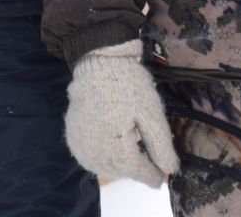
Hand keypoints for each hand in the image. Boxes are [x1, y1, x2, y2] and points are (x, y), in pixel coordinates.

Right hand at [64, 40, 177, 187]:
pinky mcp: (72, 138)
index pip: (137, 171)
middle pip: (121, 171)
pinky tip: (111, 142)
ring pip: (105, 167)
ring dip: (118, 163)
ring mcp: (80, 145)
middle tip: (144, 150)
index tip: (160, 176)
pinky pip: (90, 157)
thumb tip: (169, 171)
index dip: (151, 175)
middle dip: (135, 166)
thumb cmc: (129, 86)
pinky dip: (103, 156)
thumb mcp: (152, 114)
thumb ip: (161, 146)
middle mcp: (94, 151)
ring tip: (127, 143)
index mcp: (116, 146)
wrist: (98, 63)